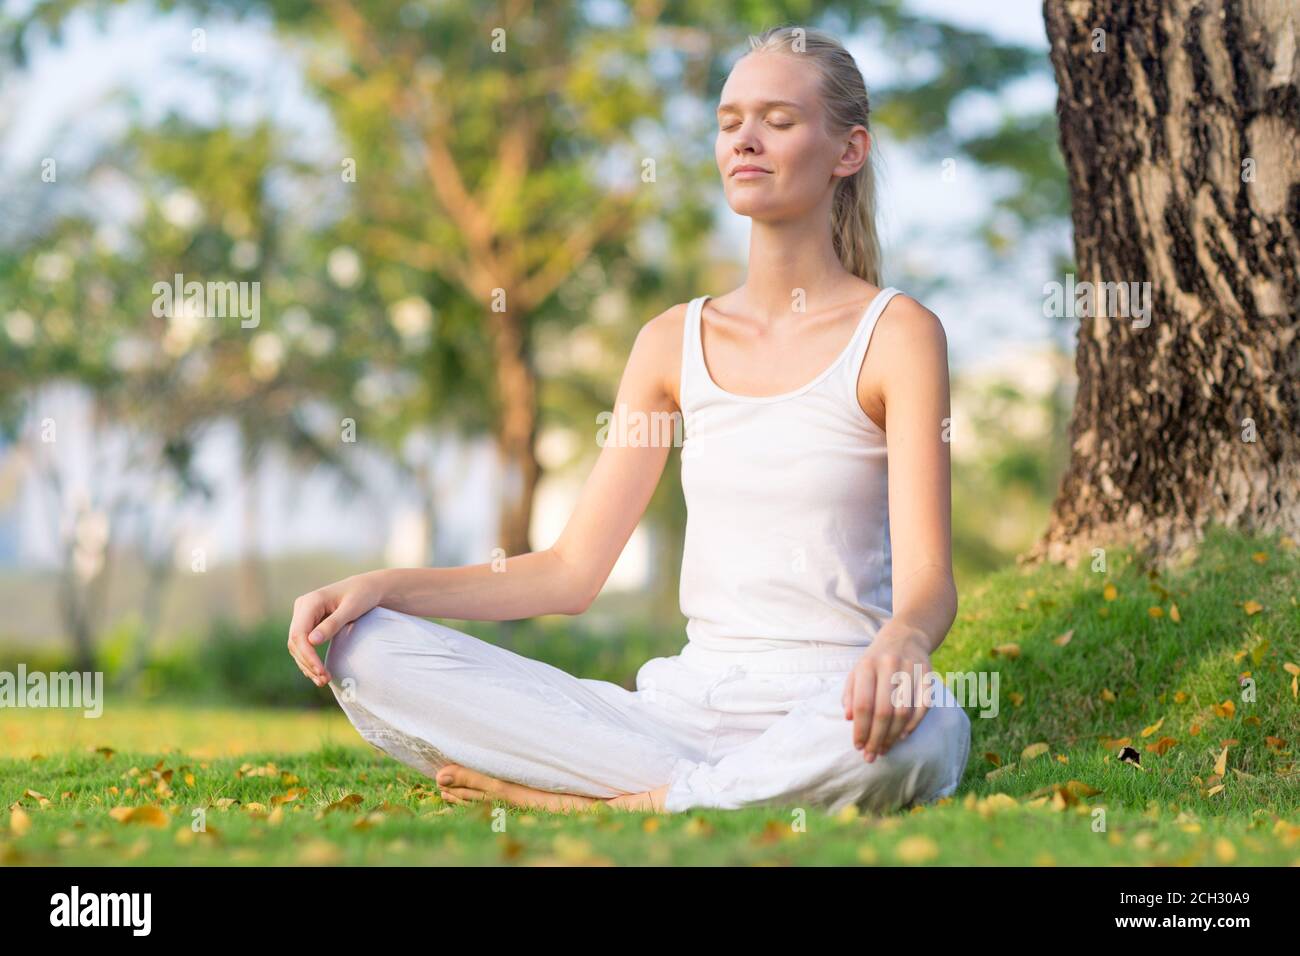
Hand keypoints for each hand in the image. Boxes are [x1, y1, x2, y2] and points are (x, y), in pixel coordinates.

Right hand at [287, 572, 384, 686]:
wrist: (368, 588)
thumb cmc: (363, 595)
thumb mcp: (351, 609)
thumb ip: (332, 624)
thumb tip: (312, 642)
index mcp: (310, 602)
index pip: (299, 634)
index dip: (307, 655)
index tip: (321, 671)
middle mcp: (302, 608)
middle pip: (295, 642)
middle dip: (307, 663)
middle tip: (324, 680)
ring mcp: (303, 616)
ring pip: (297, 646)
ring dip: (307, 664)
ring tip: (323, 681)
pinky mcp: (308, 624)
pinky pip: (303, 645)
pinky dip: (309, 659)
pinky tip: (319, 673)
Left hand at [841, 625, 933, 761]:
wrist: (905, 635)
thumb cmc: (876, 660)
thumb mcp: (857, 670)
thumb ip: (850, 693)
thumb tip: (848, 718)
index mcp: (868, 665)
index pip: (862, 704)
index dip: (860, 728)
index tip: (857, 746)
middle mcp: (890, 666)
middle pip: (883, 711)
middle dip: (876, 738)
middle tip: (871, 755)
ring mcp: (911, 670)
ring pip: (903, 711)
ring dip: (893, 735)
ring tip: (885, 749)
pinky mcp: (928, 675)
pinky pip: (923, 706)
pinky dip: (913, 724)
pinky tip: (902, 736)